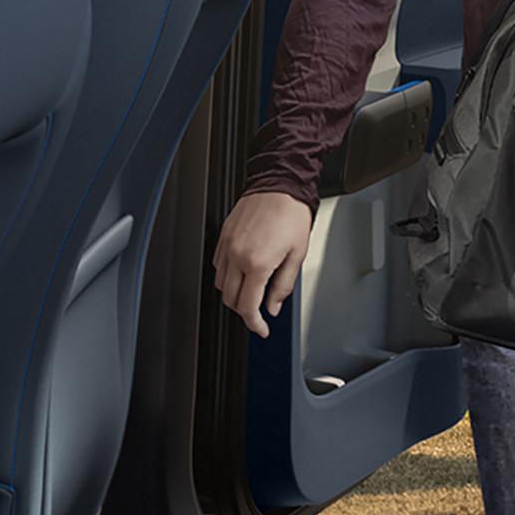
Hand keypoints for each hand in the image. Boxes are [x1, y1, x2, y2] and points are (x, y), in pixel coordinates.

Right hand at [213, 189, 315, 336]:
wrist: (280, 185)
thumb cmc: (291, 214)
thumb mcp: (297, 255)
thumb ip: (283, 286)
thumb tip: (273, 306)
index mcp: (257, 263)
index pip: (247, 307)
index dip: (254, 323)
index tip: (260, 328)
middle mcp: (237, 256)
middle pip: (230, 299)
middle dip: (244, 310)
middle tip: (259, 311)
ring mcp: (227, 246)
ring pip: (221, 284)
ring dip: (235, 293)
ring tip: (252, 290)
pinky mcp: (223, 236)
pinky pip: (218, 265)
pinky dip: (228, 275)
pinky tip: (243, 272)